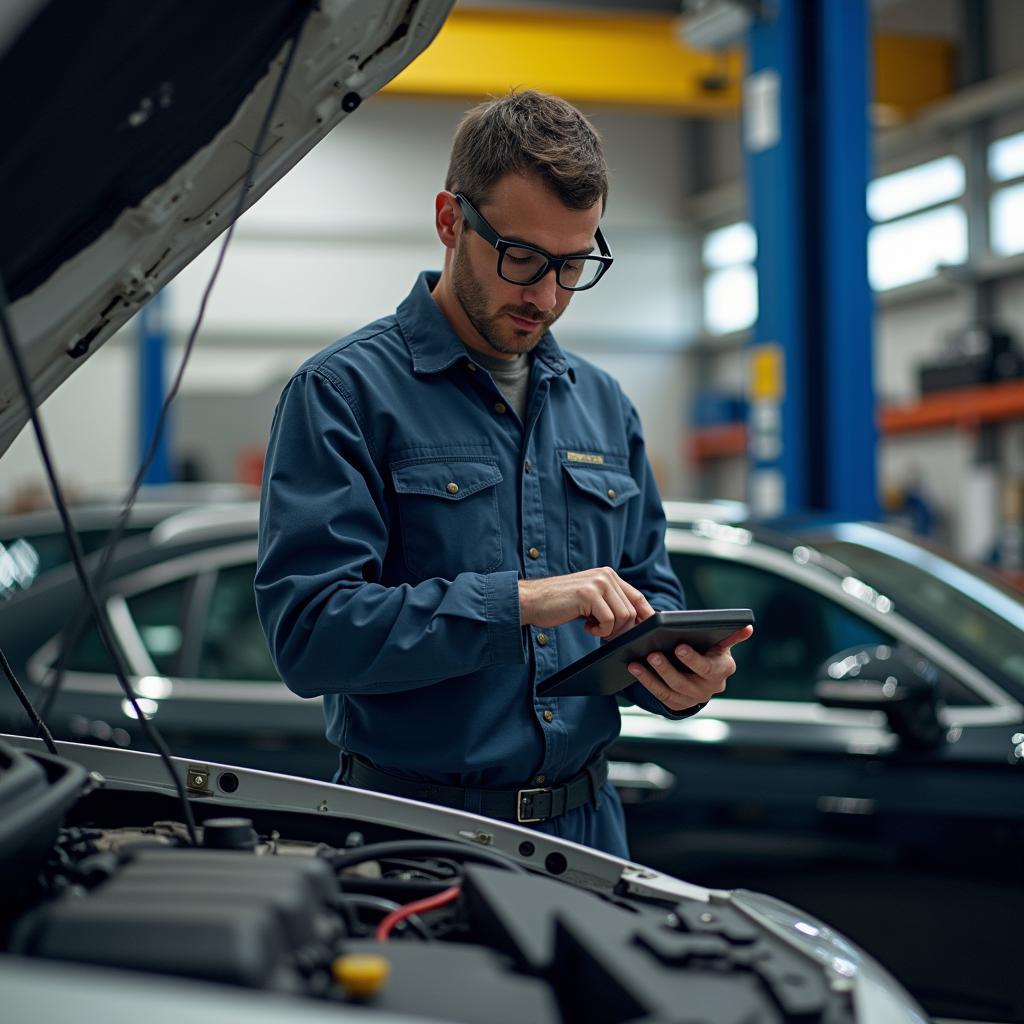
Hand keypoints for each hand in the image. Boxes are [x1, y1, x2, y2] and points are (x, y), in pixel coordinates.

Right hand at [518, 567, 655, 639]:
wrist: (531, 601)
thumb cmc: (559, 604)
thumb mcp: (590, 600)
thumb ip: (610, 603)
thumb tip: (635, 622)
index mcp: (608, 575)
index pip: (638, 597)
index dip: (646, 615)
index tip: (647, 631)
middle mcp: (606, 576)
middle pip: (632, 610)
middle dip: (622, 629)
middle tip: (604, 633)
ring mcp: (598, 583)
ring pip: (623, 616)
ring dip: (610, 630)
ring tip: (593, 629)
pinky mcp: (588, 594)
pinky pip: (609, 621)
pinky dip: (600, 631)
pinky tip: (586, 627)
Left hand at [626, 625, 753, 712]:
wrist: (703, 672)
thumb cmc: (709, 649)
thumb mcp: (720, 642)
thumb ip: (730, 634)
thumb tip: (748, 627)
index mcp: (723, 668)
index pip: (708, 667)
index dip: (693, 659)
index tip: (679, 646)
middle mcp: (711, 687)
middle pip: (686, 681)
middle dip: (668, 668)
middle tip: (653, 654)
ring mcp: (694, 698)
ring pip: (671, 690)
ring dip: (653, 675)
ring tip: (637, 661)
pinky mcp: (679, 704)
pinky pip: (660, 695)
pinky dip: (646, 681)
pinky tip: (634, 668)